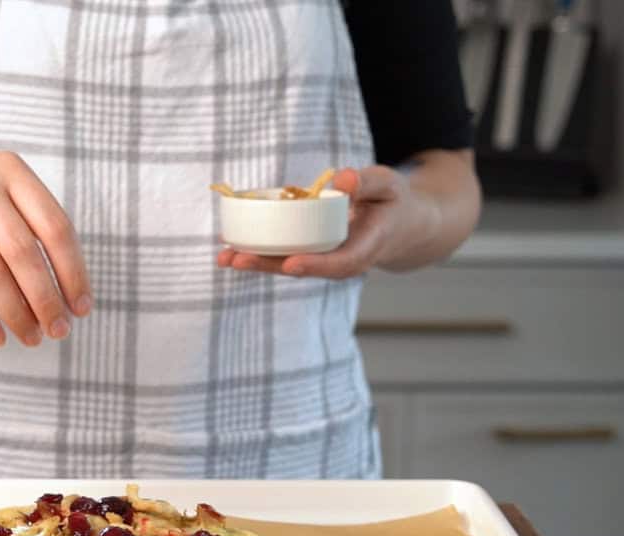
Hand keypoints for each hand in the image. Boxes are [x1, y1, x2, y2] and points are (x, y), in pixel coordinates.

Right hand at [0, 144, 89, 346]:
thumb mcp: (3, 188)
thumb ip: (34, 225)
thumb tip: (67, 293)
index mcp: (11, 169)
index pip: (54, 226)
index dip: (73, 272)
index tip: (82, 307)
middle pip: (22, 253)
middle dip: (45, 300)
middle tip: (59, 331)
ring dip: (15, 313)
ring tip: (32, 337)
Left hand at [216, 166, 414, 278]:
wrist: (399, 226)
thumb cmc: (393, 202)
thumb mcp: (389, 185)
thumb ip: (368, 182)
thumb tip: (341, 179)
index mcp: (365, 250)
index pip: (340, 264)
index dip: (314, 265)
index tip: (290, 263)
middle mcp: (340, 263)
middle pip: (302, 269)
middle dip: (267, 266)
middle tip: (236, 260)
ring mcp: (323, 261)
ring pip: (287, 265)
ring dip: (255, 262)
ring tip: (224, 257)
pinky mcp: (311, 254)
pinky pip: (284, 255)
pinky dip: (259, 252)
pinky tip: (232, 247)